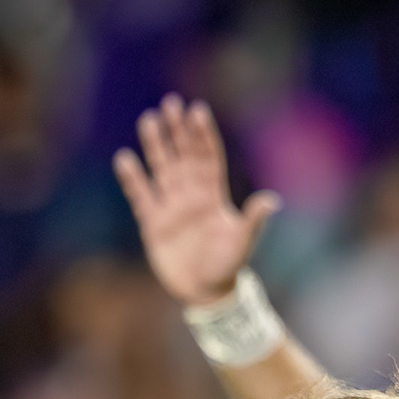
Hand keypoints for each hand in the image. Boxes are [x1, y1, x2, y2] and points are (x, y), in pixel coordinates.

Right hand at [112, 95, 279, 309]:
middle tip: (171, 104)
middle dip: (177, 131)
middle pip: (183, 156)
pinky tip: (125, 160)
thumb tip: (273, 201)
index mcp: (213, 196)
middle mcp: (191, 196)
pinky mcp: (153, 223)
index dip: (202, 136)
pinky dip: (133, 179)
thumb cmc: (228, 267)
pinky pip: (141, 196)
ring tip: (149, 120)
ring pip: (162, 169)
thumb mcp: (242, 243)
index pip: (207, 158)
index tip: (197, 111)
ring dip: (155, 146)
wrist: (206, 294)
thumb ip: (254, 221)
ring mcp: (171, 207)